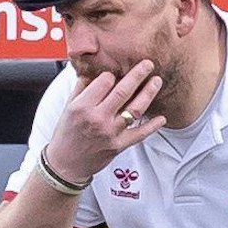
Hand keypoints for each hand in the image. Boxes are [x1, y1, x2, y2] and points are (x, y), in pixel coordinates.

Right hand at [44, 60, 167, 181]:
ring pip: (135, 109)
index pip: (105, 81)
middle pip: (123, 91)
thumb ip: (82, 87)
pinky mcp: (118, 145)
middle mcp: (97, 118)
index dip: (111, 75)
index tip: (114, 75)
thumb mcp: (68, 107)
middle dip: (138, 74)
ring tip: (156, 81)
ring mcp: (110, 133)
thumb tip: (95, 69)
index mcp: (82, 106)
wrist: (66, 164)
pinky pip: (139, 134)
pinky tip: (162, 117)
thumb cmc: (66, 134)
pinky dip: (152, 126)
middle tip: (148, 64)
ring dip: (149, 93)